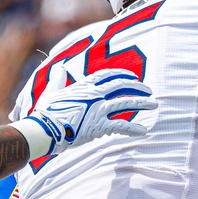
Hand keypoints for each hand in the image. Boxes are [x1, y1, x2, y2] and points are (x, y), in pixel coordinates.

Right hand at [13, 68, 157, 158]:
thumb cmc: (45, 113)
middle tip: (149, 91)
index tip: (133, 77)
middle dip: (138, 87)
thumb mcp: (51, 92)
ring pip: (126, 103)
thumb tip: (58, 67)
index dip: (122, 74)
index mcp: (83, 86)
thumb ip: (57, 80)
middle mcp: (94, 95)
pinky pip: (122, 126)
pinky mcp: (99, 125)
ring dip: (143, 103)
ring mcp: (98, 109)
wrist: (43, 130)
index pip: (107, 75)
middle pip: (121, 86)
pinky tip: (143, 130)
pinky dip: (134, 128)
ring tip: (154, 104)